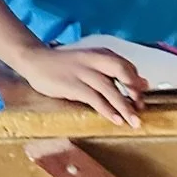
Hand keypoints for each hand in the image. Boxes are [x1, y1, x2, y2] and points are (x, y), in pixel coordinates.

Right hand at [16, 46, 146, 126]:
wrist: (34, 60)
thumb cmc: (65, 65)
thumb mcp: (90, 63)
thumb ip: (112, 71)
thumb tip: (141, 84)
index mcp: (100, 53)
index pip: (126, 66)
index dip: (137, 82)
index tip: (142, 97)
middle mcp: (94, 60)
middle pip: (122, 72)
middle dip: (134, 92)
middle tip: (141, 108)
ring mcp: (83, 72)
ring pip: (110, 89)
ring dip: (125, 107)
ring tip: (134, 122)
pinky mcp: (72, 85)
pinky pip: (95, 98)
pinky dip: (107, 110)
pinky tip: (116, 120)